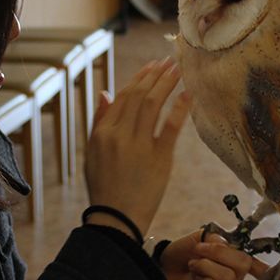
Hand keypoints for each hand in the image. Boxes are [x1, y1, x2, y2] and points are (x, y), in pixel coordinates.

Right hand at [84, 58, 190, 237]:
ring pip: (153, 105)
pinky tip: (187, 94)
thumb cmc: (104, 187)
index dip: (138, 79)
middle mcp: (120, 135)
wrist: (116, 219)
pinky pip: (169, 128)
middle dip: (154, 75)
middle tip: (168, 61)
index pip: (123, 98)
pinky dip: (178, 109)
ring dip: (166, 84)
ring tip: (177, 70)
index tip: (151, 67)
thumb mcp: (92, 153)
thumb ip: (99, 122)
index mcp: (103, 133)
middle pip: (139, 96)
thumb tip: (105, 93)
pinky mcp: (159, 159)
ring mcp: (140, 146)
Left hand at [159, 230, 279, 279]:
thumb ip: (217, 239)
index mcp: (233, 259)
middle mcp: (234, 276)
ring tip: (193, 265)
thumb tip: (227, 247)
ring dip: (206, 267)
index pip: (258, 266)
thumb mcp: (200, 238)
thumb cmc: (181, 253)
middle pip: (243, 265)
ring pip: (228, 278)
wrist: (161, 268)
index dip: (276, 273)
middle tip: (199, 250)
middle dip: (219, 254)